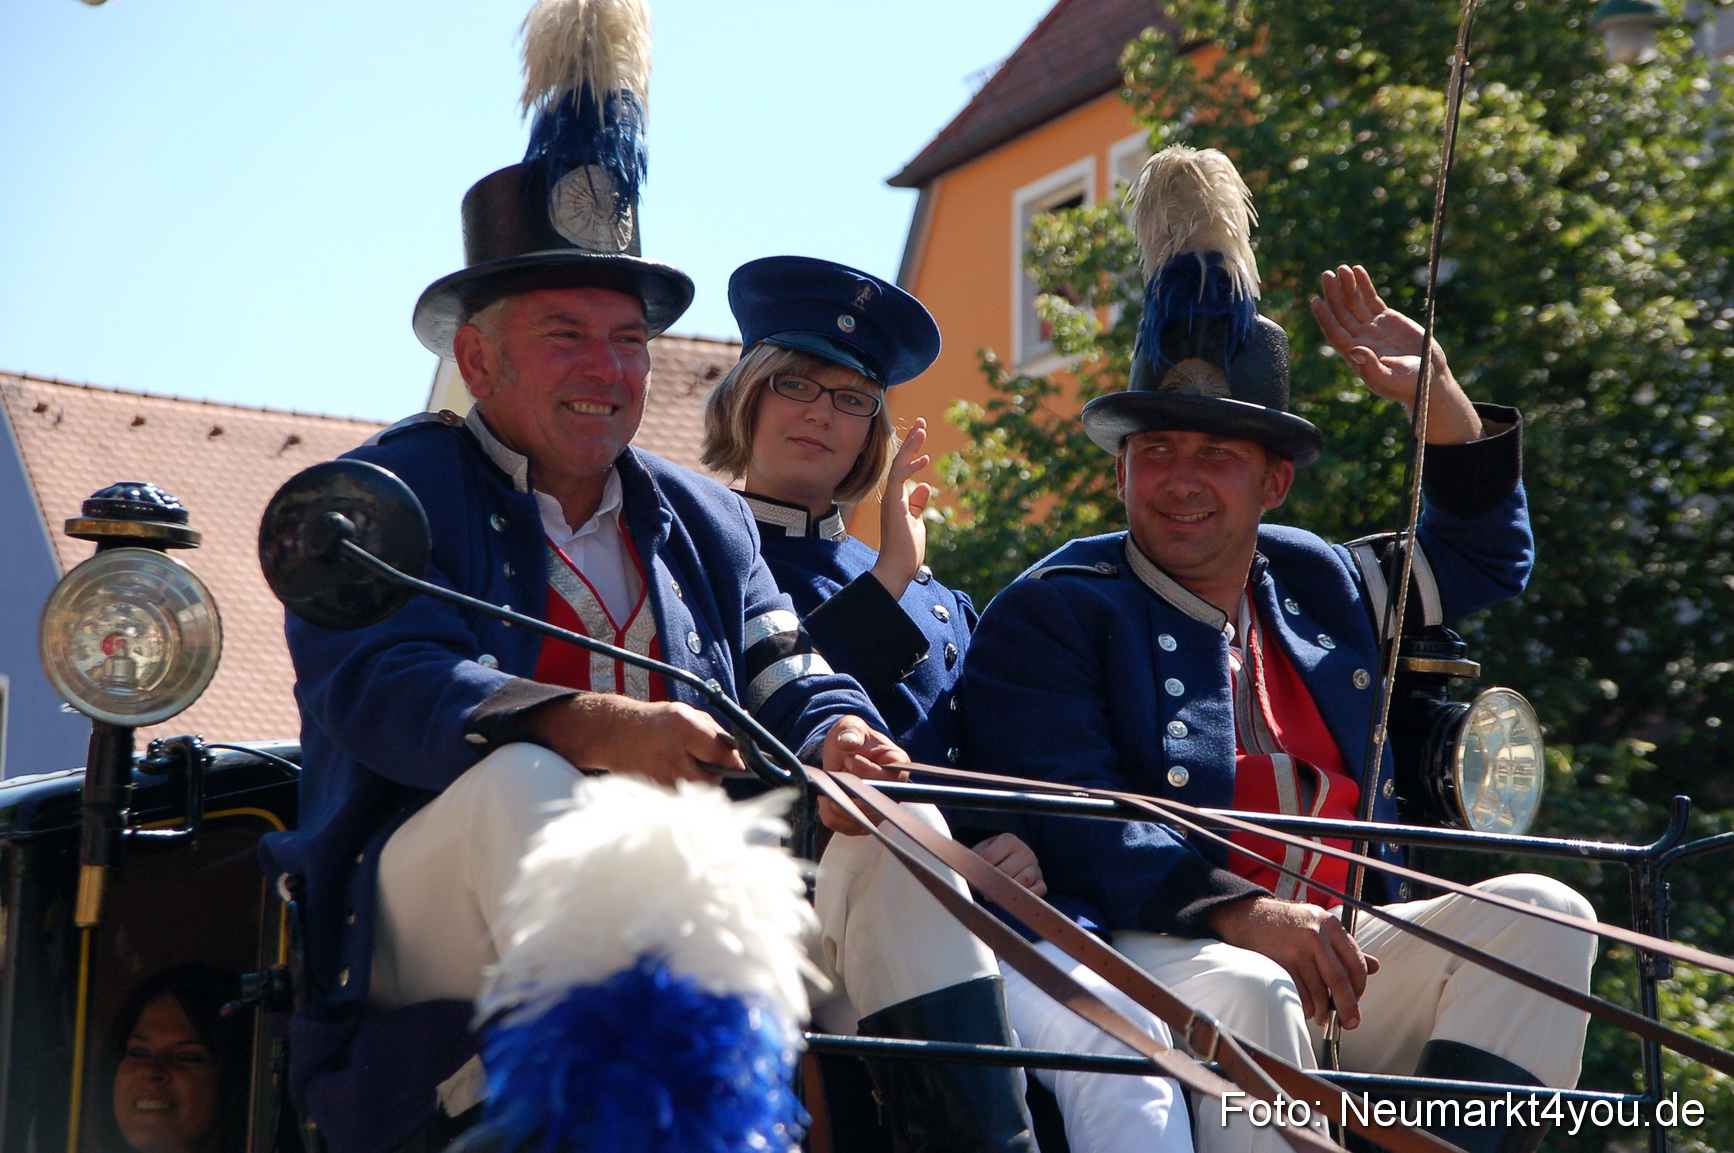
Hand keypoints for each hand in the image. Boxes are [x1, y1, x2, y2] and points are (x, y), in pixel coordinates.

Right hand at [523, 694, 740, 787]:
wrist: (614, 733)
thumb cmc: (656, 721)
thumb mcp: (687, 714)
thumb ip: (714, 733)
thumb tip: (740, 758)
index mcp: (683, 727)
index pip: (722, 755)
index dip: (735, 762)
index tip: (741, 766)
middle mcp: (671, 753)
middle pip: (711, 780)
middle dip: (713, 775)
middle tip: (703, 764)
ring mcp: (659, 776)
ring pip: (695, 793)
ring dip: (696, 784)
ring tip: (681, 767)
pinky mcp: (651, 792)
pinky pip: (679, 799)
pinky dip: (680, 791)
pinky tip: (669, 776)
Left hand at [818, 716, 909, 834]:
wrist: (842, 755)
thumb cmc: (851, 739)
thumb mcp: (851, 727)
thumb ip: (851, 731)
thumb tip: (848, 741)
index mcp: (898, 766)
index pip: (888, 779)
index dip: (865, 771)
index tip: (849, 760)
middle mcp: (894, 793)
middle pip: (873, 804)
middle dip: (849, 790)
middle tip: (837, 774)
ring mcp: (880, 812)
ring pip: (857, 818)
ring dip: (837, 801)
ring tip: (834, 782)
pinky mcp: (863, 824)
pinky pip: (843, 826)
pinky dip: (830, 813)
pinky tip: (829, 796)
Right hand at [870, 419, 933, 600]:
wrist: (898, 568)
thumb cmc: (906, 550)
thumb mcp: (916, 521)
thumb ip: (918, 504)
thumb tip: (925, 486)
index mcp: (897, 499)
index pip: (904, 468)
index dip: (912, 450)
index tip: (921, 434)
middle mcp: (891, 496)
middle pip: (900, 461)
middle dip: (911, 441)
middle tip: (921, 423)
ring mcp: (891, 500)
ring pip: (898, 466)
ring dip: (910, 447)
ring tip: (921, 430)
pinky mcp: (893, 505)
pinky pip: (899, 480)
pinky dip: (910, 468)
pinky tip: (923, 459)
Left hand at [972, 833, 1046, 895]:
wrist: (1012, 859)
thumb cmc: (993, 857)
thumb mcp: (982, 851)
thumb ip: (974, 859)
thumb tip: (965, 869)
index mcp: (1009, 839)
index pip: (989, 857)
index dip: (977, 870)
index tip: (972, 877)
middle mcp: (1025, 851)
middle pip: (1005, 871)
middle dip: (990, 884)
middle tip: (982, 890)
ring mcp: (1035, 866)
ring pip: (1022, 880)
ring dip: (1006, 892)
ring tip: (995, 895)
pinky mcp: (1041, 880)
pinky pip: (1038, 890)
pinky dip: (1026, 896)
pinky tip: (1013, 897)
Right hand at [1207, 896, 1381, 1027]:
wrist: (1251, 916)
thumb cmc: (1289, 923)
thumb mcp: (1320, 926)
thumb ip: (1346, 948)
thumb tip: (1375, 967)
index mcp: (1331, 926)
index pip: (1356, 963)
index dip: (1360, 988)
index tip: (1357, 1000)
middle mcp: (1315, 936)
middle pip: (1340, 980)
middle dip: (1348, 1007)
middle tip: (1350, 1022)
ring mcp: (1296, 950)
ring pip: (1319, 991)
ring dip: (1323, 1010)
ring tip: (1322, 1016)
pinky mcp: (1280, 963)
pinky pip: (1300, 994)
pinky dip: (1306, 1007)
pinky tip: (1307, 1008)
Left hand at [1309, 264, 1481, 444]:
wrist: (1428, 378)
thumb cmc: (1407, 385)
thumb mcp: (1387, 379)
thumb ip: (1371, 367)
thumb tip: (1354, 351)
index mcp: (1355, 353)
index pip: (1335, 332)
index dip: (1325, 317)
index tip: (1315, 301)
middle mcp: (1359, 338)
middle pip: (1341, 313)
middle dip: (1334, 294)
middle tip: (1326, 275)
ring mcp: (1371, 327)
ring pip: (1354, 303)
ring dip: (1346, 286)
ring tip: (1341, 268)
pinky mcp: (1386, 318)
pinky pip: (1371, 299)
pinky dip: (1364, 285)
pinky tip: (1357, 270)